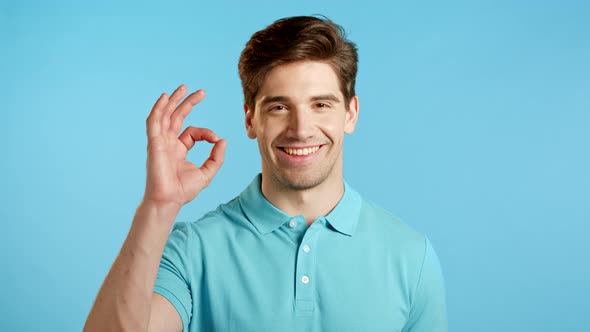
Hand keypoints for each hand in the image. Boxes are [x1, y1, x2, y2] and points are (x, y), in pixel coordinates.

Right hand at [143, 84, 225, 209]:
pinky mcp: (154, 143)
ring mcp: (160, 142)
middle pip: (177, 117)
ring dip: (173, 101)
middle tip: (201, 92)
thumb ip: (216, 157)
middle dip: (188, 103)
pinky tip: (165, 97)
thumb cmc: (183, 190)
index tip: (216, 139)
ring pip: (165, 116)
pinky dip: (158, 109)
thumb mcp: (207, 172)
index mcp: (178, 149)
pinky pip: (154, 122)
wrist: (169, 200)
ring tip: (183, 88)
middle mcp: (168, 143)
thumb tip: (223, 140)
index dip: (207, 133)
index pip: (192, 132)